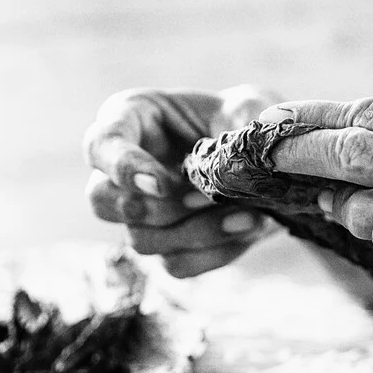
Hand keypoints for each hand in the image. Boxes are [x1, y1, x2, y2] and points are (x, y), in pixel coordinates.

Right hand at [84, 86, 280, 276]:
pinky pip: (176, 264)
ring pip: (141, 240)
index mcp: (131, 119)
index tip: (161, 184)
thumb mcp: (250, 107)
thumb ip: (244, 118)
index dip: (123, 168)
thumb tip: (244, 143)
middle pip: (102, 201)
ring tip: (244, 213)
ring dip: (195, 232)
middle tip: (207, 198)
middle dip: (157, 208)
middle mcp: (124, 170)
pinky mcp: (169, 246)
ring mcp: (142, 214)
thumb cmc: (247, 122)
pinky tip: (248, 227)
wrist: (272, 164)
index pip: (101, 144)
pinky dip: (214, 253)